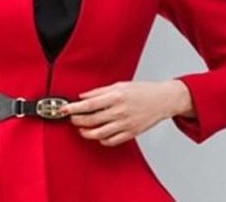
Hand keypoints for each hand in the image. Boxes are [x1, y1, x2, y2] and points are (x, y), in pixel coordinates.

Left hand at [59, 80, 189, 146]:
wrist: (162, 100)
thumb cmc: (142, 90)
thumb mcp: (119, 85)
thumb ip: (99, 91)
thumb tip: (83, 96)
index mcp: (116, 97)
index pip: (89, 104)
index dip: (73, 108)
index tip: (63, 109)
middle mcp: (119, 111)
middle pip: (91, 120)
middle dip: (76, 120)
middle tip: (70, 118)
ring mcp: (125, 124)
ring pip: (99, 134)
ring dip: (86, 132)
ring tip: (81, 128)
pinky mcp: (130, 133)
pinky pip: (111, 141)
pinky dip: (101, 140)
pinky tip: (97, 136)